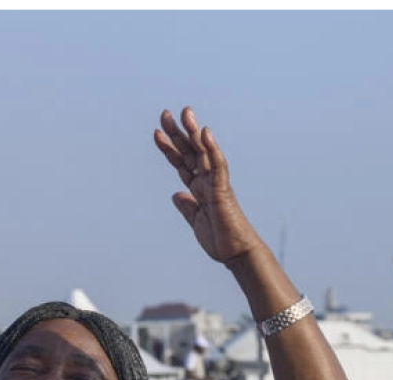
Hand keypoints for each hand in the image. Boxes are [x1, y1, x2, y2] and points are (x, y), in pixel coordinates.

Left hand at [154, 106, 266, 264]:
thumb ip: (187, 206)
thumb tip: (176, 194)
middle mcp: (207, 181)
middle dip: (178, 133)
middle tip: (165, 113)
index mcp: (199, 188)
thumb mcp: (195, 220)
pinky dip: (212, 149)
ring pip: (204, 153)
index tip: (157, 132)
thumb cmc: (220, 238)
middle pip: (190, 152)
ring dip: (193, 133)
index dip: (169, 148)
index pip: (181, 163)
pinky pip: (217, 166)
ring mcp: (216, 183)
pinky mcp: (223, 190)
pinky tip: (205, 134)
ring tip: (185, 114)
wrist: (236, 253)